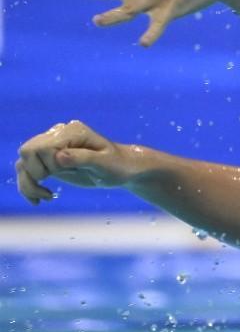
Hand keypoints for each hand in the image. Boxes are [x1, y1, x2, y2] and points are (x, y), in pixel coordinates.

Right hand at [15, 120, 139, 203]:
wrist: (123, 169)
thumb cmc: (118, 165)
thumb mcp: (105, 164)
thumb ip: (84, 158)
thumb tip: (59, 157)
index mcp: (72, 132)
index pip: (42, 146)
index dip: (48, 164)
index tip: (63, 172)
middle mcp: (59, 135)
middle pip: (27, 151)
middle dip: (34, 173)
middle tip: (51, 188)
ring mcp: (52, 147)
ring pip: (24, 162)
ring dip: (28, 183)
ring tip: (44, 198)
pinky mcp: (49, 160)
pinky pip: (27, 170)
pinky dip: (28, 185)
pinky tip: (39, 199)